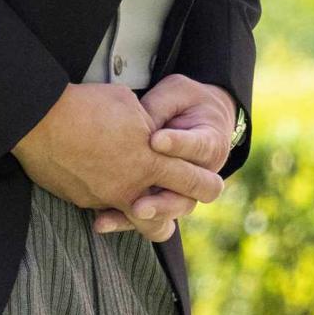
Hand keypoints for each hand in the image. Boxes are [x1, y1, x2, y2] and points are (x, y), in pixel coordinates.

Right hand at [11, 82, 224, 242]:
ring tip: (145, 205)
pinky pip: (104, 208)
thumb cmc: (87, 105)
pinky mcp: (84, 201)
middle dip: (179, 209)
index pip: (192, 180)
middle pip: (168, 216)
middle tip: (184, 202)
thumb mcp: (127, 104)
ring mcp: (106, 198)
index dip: (206, 183)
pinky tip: (103, 180)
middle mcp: (131, 186)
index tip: (213, 184)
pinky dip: (110, 201)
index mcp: (150, 159)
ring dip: (145, 216)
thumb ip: (147, 123)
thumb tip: (150, 133)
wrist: (42, 120)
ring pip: (137, 223)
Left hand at [91, 75, 235, 238]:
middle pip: (188, 194)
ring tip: (126, 213)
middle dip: (163, 200)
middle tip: (140, 202)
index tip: (155, 140)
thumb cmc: (185, 101)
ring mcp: (183, 191)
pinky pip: (148, 217)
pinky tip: (103, 221)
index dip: (177, 143)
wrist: (198, 117)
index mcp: (210, 142)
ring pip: (169, 211)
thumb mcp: (177, 93)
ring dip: (146, 214)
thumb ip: (160, 108)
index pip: (197, 146)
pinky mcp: (162, 198)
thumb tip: (137, 121)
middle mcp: (202, 174)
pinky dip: (125, 219)